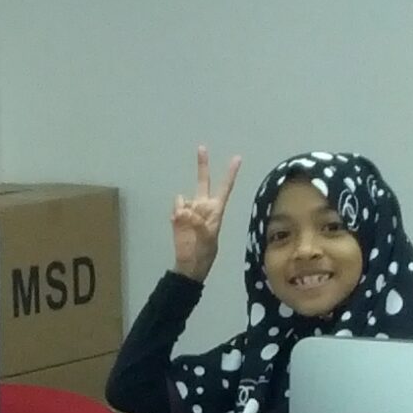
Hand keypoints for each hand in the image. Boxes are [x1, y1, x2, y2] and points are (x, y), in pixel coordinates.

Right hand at [171, 146, 240, 282]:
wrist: (188, 265)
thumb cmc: (204, 254)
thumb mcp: (207, 240)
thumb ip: (198, 223)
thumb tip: (184, 211)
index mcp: (216, 211)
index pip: (225, 188)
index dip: (230, 174)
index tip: (237, 158)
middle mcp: (203, 207)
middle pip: (203, 181)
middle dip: (202, 165)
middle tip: (202, 147)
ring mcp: (189, 211)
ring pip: (183, 199)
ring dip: (183, 210)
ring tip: (187, 227)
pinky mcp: (177, 217)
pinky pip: (175, 208)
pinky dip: (176, 216)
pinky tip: (179, 227)